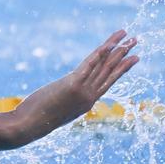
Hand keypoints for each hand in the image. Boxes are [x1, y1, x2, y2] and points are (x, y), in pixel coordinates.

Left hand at [8, 29, 138, 145]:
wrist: (28, 127)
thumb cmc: (34, 121)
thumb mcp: (54, 111)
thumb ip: (63, 102)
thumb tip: (61, 96)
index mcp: (86, 102)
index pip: (108, 81)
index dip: (122, 68)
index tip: (133, 57)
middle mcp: (89, 96)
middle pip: (110, 71)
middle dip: (124, 54)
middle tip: (136, 39)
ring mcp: (82, 91)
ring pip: (103, 66)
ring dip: (116, 49)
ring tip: (129, 36)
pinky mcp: (71, 86)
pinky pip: (88, 66)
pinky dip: (99, 54)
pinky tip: (108, 44)